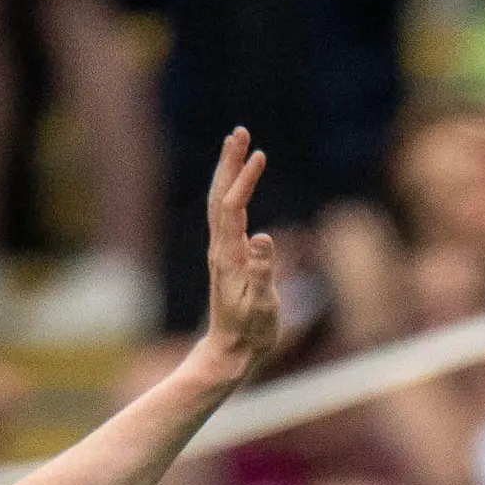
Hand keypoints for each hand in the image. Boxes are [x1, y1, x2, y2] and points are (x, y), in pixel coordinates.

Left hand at [190, 130, 282, 382]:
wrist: (229, 352)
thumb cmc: (249, 333)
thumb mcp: (261, 306)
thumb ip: (263, 272)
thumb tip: (264, 237)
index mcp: (229, 256)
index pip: (234, 207)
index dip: (245, 180)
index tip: (260, 155)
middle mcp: (221, 248)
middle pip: (221, 196)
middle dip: (230, 163)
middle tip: (239, 132)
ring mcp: (222, 252)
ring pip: (221, 203)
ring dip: (229, 173)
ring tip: (239, 147)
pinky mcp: (228, 257)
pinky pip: (227, 215)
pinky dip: (232, 192)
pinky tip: (239, 185)